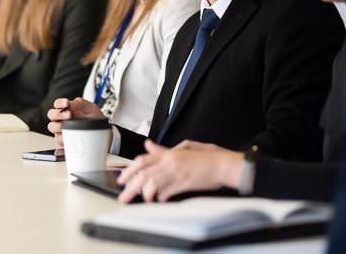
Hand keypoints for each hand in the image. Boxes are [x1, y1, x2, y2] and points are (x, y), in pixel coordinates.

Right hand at [46, 97, 102, 146]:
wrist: (101, 132)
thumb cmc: (94, 119)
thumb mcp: (90, 108)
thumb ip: (80, 103)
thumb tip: (71, 103)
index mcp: (67, 109)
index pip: (57, 104)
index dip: (60, 103)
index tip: (66, 103)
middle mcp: (62, 118)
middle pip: (51, 114)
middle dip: (58, 114)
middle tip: (68, 115)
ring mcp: (62, 129)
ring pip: (52, 127)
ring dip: (58, 126)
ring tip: (67, 126)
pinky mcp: (63, 140)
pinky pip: (58, 139)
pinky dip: (62, 138)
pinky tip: (69, 136)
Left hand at [116, 139, 243, 202]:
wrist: (223, 165)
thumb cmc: (207, 157)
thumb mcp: (185, 147)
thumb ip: (165, 149)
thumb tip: (149, 145)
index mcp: (169, 153)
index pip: (143, 160)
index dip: (129, 169)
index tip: (122, 178)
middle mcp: (170, 161)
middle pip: (143, 173)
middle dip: (130, 185)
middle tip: (124, 195)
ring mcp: (176, 172)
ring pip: (152, 183)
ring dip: (144, 193)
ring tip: (140, 200)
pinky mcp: (184, 183)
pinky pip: (167, 191)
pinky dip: (160, 196)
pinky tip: (158, 200)